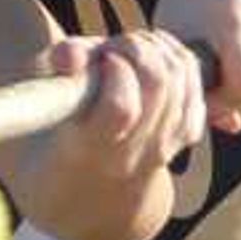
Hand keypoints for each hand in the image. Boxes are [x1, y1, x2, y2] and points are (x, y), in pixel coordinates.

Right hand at [16, 29, 209, 239]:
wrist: (90, 192)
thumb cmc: (61, 130)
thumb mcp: (46, 101)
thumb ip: (58, 72)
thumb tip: (71, 58)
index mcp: (92, 150)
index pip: (122, 109)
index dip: (117, 73)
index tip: (101, 63)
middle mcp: (135, 155)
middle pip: (159, 82)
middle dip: (136, 48)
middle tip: (113, 49)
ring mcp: (166, 147)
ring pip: (180, 73)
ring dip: (156, 48)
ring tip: (128, 51)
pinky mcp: (187, 133)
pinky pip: (194, 79)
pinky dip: (175, 57)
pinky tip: (150, 60)